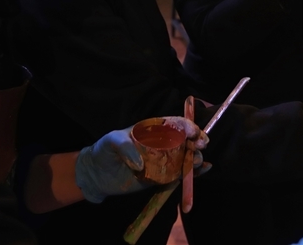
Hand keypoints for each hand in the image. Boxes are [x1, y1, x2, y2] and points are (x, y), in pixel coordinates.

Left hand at [75, 117, 206, 202]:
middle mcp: (162, 144)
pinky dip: (194, 173)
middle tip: (200, 146)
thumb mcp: (111, 142)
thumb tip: (140, 164)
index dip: (186, 126)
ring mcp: (163, 161)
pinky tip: (204, 170)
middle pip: (185, 140)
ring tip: (196, 161)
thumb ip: (125, 147)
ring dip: (195, 157)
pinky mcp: (162, 178)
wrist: (97, 175)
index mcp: (153, 130)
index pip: (174, 124)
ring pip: (186, 157)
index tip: (193, 132)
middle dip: (197, 141)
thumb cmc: (105, 151)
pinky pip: (180, 174)